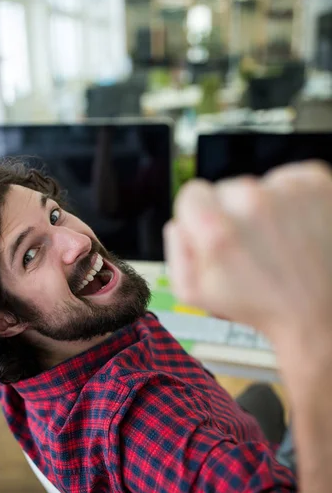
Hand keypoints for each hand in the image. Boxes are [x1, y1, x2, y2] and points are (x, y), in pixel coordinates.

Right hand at [164, 163, 331, 392]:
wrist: (317, 314)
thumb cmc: (259, 306)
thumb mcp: (193, 294)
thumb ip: (175, 252)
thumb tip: (178, 223)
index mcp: (217, 230)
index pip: (192, 193)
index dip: (199, 215)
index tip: (216, 232)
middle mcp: (252, 203)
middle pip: (227, 188)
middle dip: (233, 212)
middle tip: (252, 246)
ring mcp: (289, 192)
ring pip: (259, 185)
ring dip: (264, 207)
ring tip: (278, 241)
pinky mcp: (318, 184)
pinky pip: (290, 179)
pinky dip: (292, 200)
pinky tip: (296, 229)